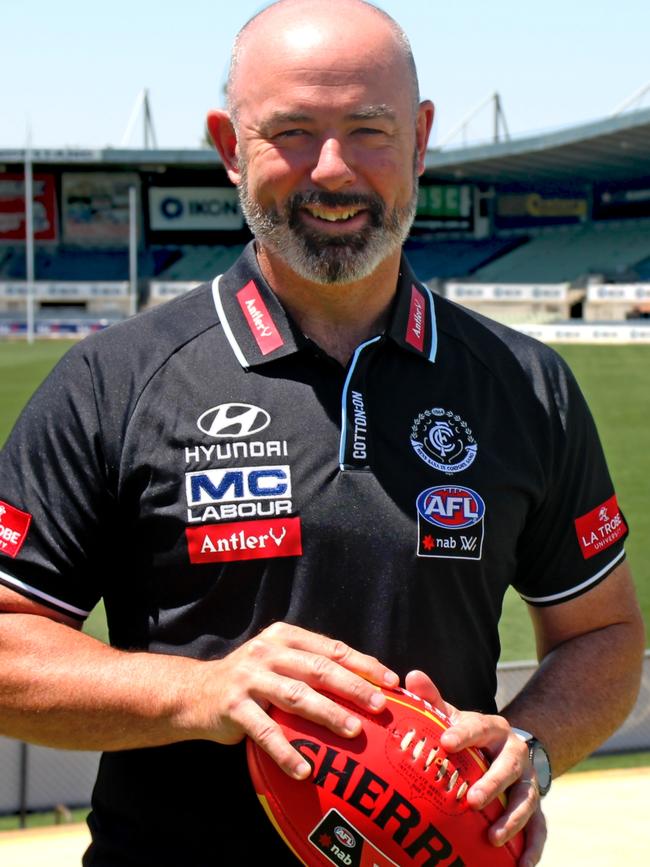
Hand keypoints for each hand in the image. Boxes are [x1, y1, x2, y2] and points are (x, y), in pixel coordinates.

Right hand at [188, 622, 398, 779]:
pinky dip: (286, 752)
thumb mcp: (277, 660)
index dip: (363, 663)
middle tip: (381, 706)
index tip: (391, 680)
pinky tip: (305, 771)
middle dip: (354, 687)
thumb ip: (310, 664)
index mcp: (284, 636)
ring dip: (328, 714)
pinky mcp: (233, 707)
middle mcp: (267, 652)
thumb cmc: (250, 679)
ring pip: (297, 697)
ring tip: (354, 732)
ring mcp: (249, 678)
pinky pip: (265, 732)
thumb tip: (366, 683)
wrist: (194, 692)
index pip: (331, 648)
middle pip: (319, 669)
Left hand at [404, 670, 546, 866]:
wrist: (508, 750)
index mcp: (492, 729)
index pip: (478, 727)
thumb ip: (433, 699)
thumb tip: (411, 675)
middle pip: (509, 766)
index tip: (444, 743)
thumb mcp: (454, 716)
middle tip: (472, 800)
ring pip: (527, 799)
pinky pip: (540, 829)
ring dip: (512, 819)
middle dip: (492, 783)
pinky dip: (532, 849)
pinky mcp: (537, 808)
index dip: (462, 734)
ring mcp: (528, 781)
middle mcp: (515, 753)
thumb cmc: (470, 737)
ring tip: (493, 838)